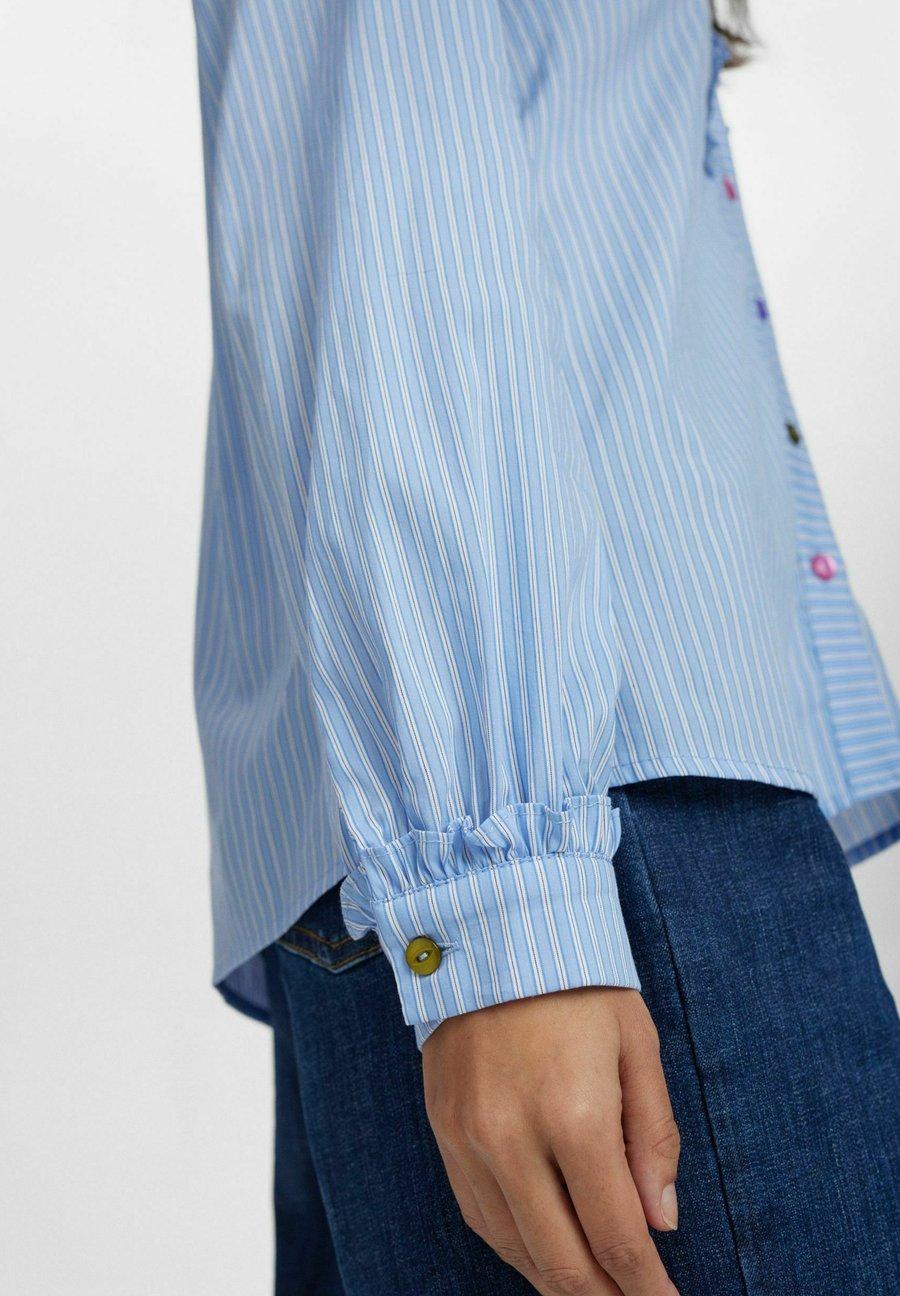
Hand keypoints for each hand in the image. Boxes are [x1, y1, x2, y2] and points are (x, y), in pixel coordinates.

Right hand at [422, 987, 679, 1295]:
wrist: (492, 930)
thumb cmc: (578, 983)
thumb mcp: (637, 1044)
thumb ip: (653, 1136)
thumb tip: (660, 1221)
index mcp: (575, 1116)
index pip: (616, 1238)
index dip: (647, 1288)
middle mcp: (512, 1139)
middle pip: (562, 1264)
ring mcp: (468, 1138)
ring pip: (514, 1249)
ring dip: (559, 1282)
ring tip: (596, 1288)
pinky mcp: (442, 1129)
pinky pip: (477, 1214)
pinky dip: (515, 1248)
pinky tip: (543, 1252)